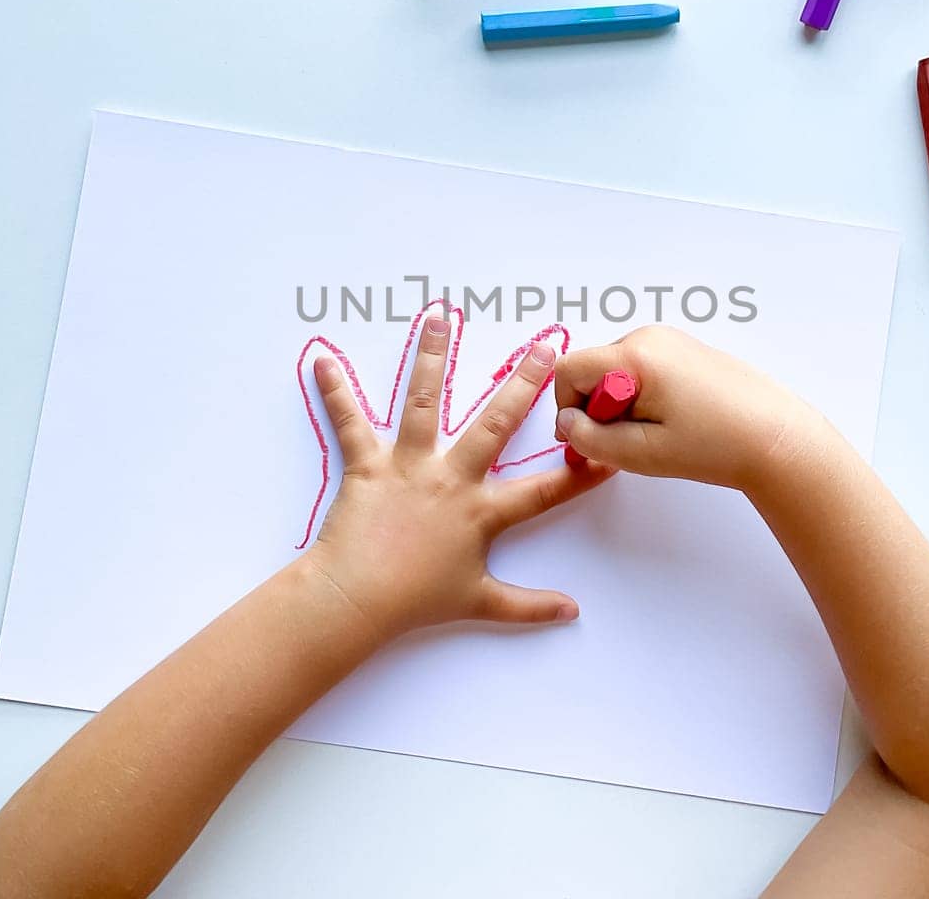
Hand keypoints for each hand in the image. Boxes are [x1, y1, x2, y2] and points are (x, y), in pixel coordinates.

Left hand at [303, 314, 612, 639]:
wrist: (357, 601)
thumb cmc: (415, 602)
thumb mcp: (480, 603)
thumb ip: (528, 605)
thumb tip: (571, 612)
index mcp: (481, 512)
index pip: (543, 491)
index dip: (579, 474)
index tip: (607, 450)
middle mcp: (451, 479)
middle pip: (495, 425)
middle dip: (523, 385)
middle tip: (544, 348)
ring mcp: (409, 467)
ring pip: (424, 403)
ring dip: (430, 356)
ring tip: (439, 316)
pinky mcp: (367, 465)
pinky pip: (350, 423)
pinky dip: (334, 392)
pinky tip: (321, 360)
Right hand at [553, 325, 831, 492]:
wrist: (777, 438)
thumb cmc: (715, 446)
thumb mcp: (641, 453)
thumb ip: (591, 439)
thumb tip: (566, 424)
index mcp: (635, 356)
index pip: (568, 370)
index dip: (567, 409)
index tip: (591, 439)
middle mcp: (649, 336)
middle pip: (592, 369)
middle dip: (599, 408)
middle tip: (632, 443)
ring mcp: (670, 340)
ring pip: (616, 372)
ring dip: (622, 405)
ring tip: (659, 434)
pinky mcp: (685, 350)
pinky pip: (642, 369)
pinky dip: (643, 396)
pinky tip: (675, 421)